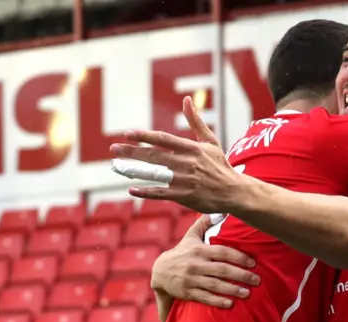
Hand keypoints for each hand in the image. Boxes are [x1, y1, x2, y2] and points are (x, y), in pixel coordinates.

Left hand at [109, 96, 244, 212]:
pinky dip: (146, 192)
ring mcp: (184, 180)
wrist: (233, 191)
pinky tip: (132, 189)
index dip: (144, 136)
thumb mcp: (210, 141)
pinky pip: (161, 193)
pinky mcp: (184, 196)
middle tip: (114, 150)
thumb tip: (187, 99)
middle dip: (132, 152)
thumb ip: (195, 121)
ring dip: (134, 170)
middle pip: (154, 156)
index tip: (127, 134)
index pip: (163, 139)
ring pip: (155, 174)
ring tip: (117, 167)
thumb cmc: (219, 165)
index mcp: (192, 148)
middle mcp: (186, 163)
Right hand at [151, 215, 260, 308]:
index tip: (253, 262)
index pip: (222, 252)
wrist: (160, 272)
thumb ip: (203, 224)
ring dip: (232, 290)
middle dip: (241, 275)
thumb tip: (218, 210)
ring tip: (247, 293)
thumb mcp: (190, 237)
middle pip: (222, 270)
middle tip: (257, 280)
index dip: (238, 257)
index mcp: (200, 250)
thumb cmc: (181, 252)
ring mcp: (191, 279)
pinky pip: (204, 297)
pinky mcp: (187, 292)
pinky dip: (217, 301)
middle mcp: (196, 264)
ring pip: (215, 285)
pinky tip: (230, 304)